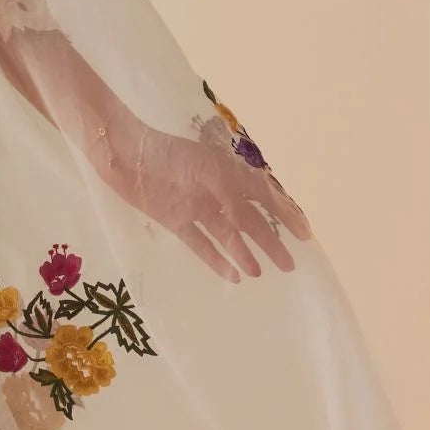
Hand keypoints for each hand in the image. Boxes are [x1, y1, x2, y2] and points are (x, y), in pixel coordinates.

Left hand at [85, 98, 309, 283]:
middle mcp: (216, 191)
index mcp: (229, 172)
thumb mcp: (208, 170)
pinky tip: (233, 275)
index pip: (266, 195)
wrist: (124, 154)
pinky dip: (216, 260)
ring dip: (245, 253)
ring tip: (262, 273)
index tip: (305, 234)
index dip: (286, 213)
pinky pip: (200, 244)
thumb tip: (251, 223)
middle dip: (271, 241)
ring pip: (228, 236)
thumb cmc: (167, 154)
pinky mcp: (175, 220)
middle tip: (290, 265)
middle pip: (250, 220)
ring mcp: (197, 207)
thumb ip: (232, 195)